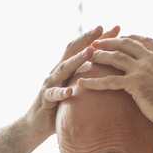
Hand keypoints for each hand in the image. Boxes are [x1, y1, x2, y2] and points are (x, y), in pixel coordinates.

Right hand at [21, 25, 119, 139]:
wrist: (36, 125)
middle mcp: (57, 71)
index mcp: (67, 67)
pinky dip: (61, 92)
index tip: (116, 27)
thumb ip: (88, 79)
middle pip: (71, 50)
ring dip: (77, 60)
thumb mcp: (76, 90)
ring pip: (63, 68)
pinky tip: (70, 92)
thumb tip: (113, 75)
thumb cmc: (60, 107)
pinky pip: (53, 94)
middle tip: (100, 28)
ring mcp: (50, 83)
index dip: (98, 37)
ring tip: (90, 53)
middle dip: (86, 39)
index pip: (83, 48)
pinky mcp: (45, 99)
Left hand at [81, 35, 152, 132]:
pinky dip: (94, 81)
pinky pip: (109, 81)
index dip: (130, 38)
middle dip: (110, 42)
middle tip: (96, 43)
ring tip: (87, 56)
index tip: (120, 38)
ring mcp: (144, 69)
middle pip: (126, 44)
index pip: (144, 41)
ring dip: (99, 55)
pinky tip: (82, 83)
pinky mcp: (135, 84)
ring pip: (115, 57)